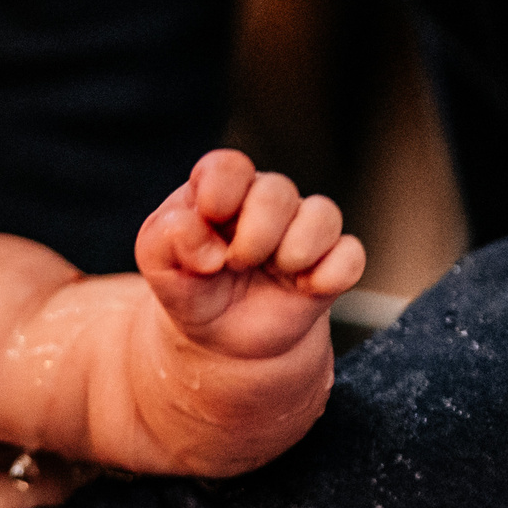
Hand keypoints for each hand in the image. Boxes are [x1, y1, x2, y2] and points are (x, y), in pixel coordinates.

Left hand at [136, 150, 366, 359]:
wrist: (222, 340)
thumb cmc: (190, 287)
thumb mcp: (158, 264)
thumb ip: (166, 240)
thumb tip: (208, 246)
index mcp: (219, 191)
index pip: (229, 167)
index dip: (221, 191)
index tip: (210, 219)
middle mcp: (264, 202)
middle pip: (277, 191)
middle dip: (255, 234)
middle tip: (237, 263)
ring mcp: (302, 230)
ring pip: (322, 214)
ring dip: (295, 250)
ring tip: (275, 272)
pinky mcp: (331, 263)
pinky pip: (350, 256)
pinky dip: (331, 274)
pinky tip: (305, 289)